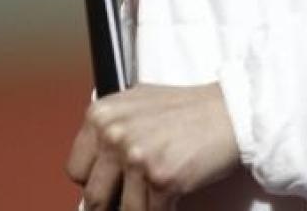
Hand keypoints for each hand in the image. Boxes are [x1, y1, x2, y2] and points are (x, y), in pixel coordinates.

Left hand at [67, 82, 240, 210]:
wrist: (231, 112)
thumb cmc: (187, 110)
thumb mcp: (137, 105)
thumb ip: (111, 132)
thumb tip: (91, 172)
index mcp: (101, 114)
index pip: (75, 170)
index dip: (95, 182)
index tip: (111, 186)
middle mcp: (114, 133)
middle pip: (93, 197)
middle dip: (115, 202)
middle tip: (137, 193)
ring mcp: (137, 156)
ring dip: (142, 207)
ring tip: (157, 191)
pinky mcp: (161, 178)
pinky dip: (162, 210)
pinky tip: (173, 195)